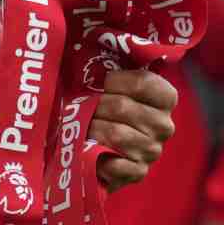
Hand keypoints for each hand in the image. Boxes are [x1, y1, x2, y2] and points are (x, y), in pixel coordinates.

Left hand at [90, 69, 176, 191]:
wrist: (95, 146)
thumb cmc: (101, 108)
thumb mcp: (107, 85)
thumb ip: (107, 75)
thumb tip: (94, 73)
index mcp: (162, 99)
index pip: (144, 82)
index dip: (115, 81)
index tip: (101, 84)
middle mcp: (163, 125)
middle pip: (122, 106)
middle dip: (94, 105)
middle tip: (82, 108)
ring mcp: (152, 150)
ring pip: (116, 133)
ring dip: (91, 129)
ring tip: (83, 127)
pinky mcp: (138, 172)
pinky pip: (116, 164)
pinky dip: (96, 156)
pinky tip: (90, 149)